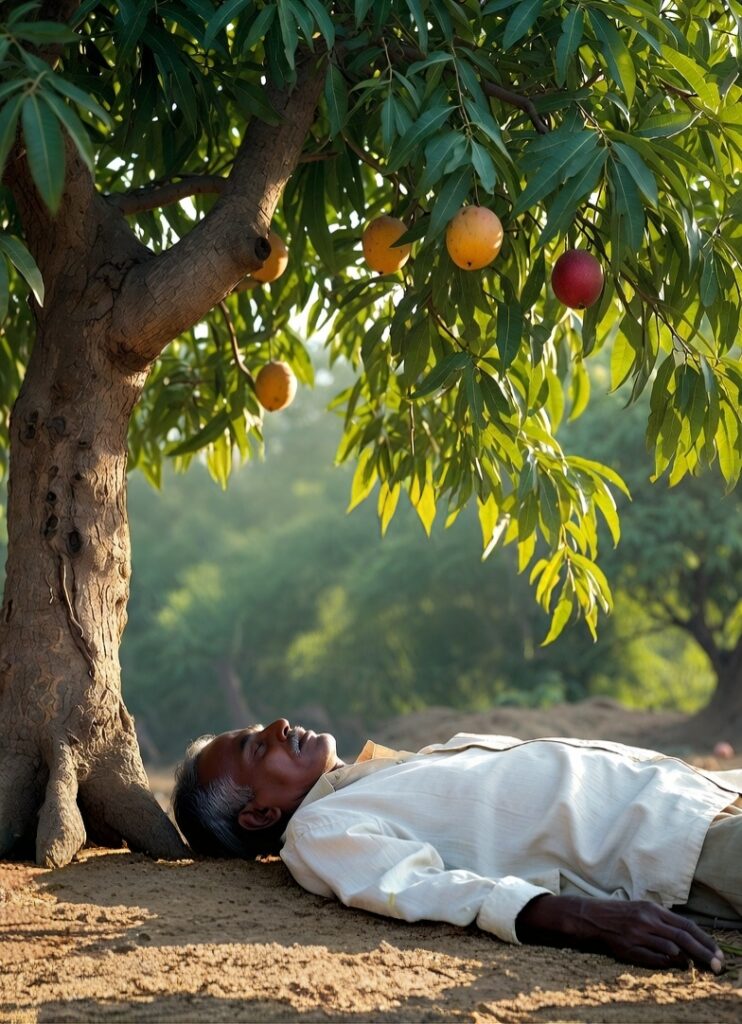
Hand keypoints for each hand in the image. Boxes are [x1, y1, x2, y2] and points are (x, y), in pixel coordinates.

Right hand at [516, 894, 724, 972]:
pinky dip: (665, 964)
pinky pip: (651, 959)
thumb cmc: (620, 914)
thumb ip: (664, 924)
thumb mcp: (643, 912)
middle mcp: (646, 919)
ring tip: (699, 968)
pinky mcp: (626, 947)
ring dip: (686, 960)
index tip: (718, 953)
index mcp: (652, 909)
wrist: (589, 916)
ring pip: (669, 949)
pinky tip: (673, 966)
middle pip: (682, 937)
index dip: (705, 940)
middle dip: (704, 953)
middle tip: (717, 966)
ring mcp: (636, 934)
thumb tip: (685, 943)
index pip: (686, 924)